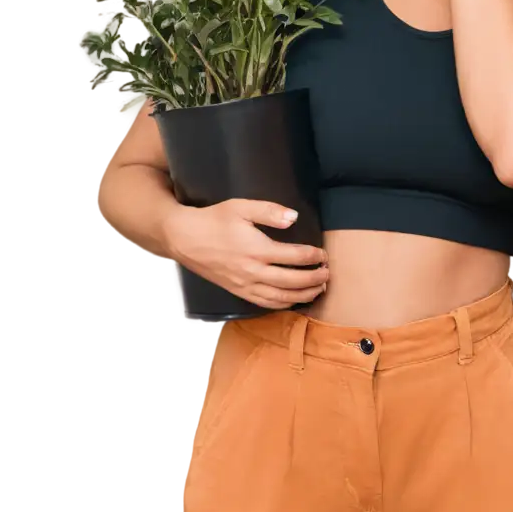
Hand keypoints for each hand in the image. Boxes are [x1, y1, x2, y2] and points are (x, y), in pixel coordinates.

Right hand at [161, 198, 328, 309]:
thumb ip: (269, 211)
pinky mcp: (238, 292)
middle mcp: (253, 272)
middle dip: (314, 279)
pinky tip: (293, 299)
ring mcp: (245, 285)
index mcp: (257, 250)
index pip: (295, 257)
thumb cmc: (214, 220)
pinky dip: (283, 304)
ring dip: (303, 295)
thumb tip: (294, 218)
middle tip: (327, 273)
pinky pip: (265, 303)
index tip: (323, 254)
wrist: (185, 239)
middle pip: (292, 281)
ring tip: (318, 288)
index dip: (313, 257)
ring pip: (281, 297)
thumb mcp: (241, 207)